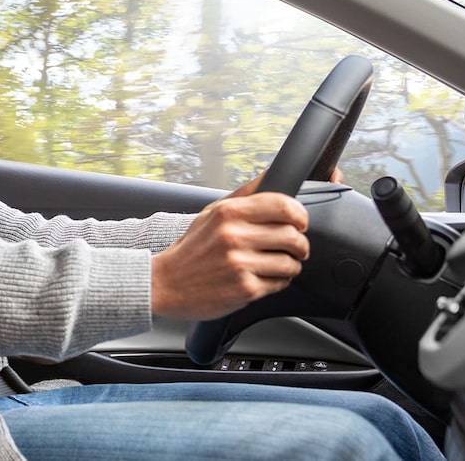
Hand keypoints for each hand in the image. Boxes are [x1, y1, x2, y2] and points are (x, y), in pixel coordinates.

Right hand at [149, 176, 308, 320]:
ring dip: (290, 265)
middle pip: (293, 235)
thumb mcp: (210, 213)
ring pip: (291, 262)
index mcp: (228, 213)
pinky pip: (280, 284)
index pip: (284, 205)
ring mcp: (240, 264)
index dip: (300, 215)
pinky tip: (261, 278)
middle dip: (299, 244)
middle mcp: (234, 236)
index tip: (300, 222)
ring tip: (275, 264)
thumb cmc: (190, 249)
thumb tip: (270, 175)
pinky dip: (277, 282)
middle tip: (293, 248)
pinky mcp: (245, 289)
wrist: (164, 284)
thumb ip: (243, 195)